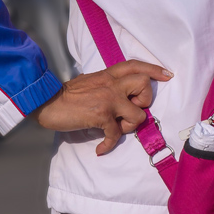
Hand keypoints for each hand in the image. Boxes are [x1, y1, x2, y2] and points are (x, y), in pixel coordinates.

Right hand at [32, 59, 172, 155]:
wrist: (46, 102)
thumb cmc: (66, 95)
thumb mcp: (90, 82)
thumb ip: (106, 84)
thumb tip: (119, 96)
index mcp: (108, 74)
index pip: (135, 65)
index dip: (154, 69)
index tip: (167, 75)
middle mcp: (111, 84)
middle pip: (144, 84)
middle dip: (145, 101)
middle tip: (132, 109)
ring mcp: (108, 99)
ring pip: (138, 114)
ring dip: (130, 126)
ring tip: (116, 129)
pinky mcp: (101, 116)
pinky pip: (115, 134)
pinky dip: (109, 145)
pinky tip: (101, 148)